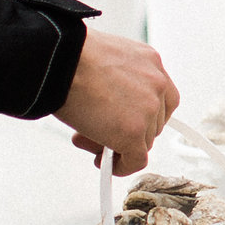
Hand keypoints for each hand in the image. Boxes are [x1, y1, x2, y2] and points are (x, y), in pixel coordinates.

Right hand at [58, 28, 179, 165]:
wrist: (61, 61)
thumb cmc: (72, 57)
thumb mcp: (106, 60)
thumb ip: (118, 82)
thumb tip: (111, 106)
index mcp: (150, 62)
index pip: (162, 97)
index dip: (145, 114)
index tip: (132, 121)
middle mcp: (156, 84)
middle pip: (153, 121)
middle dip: (130, 131)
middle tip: (103, 134)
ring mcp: (148, 110)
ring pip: (143, 141)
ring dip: (120, 147)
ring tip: (94, 144)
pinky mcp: (133, 133)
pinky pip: (136, 160)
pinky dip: (122, 166)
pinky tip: (105, 164)